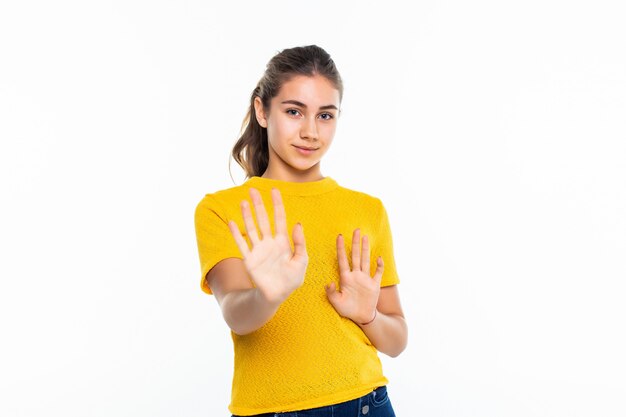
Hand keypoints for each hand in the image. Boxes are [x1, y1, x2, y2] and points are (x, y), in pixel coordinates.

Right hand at [228, 187, 307, 304]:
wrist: (278, 295)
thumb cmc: (291, 279)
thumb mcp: (301, 260)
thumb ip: (300, 243)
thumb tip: (297, 224)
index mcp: (283, 242)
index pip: (280, 218)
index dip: (277, 204)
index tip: (274, 190)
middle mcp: (269, 242)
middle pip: (263, 219)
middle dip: (259, 204)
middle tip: (253, 189)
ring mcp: (258, 250)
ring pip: (251, 228)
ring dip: (247, 215)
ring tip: (243, 201)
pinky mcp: (249, 259)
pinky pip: (242, 244)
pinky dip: (236, 234)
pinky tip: (232, 222)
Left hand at [326, 228, 383, 324]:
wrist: (361, 317)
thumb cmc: (347, 309)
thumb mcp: (336, 302)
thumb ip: (331, 293)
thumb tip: (329, 283)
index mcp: (345, 278)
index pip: (342, 260)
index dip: (341, 248)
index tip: (339, 236)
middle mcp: (356, 275)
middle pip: (355, 255)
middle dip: (355, 243)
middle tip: (355, 229)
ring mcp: (365, 279)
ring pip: (366, 260)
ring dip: (366, 249)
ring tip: (365, 237)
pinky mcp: (374, 284)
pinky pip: (378, 273)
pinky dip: (379, 266)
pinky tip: (379, 258)